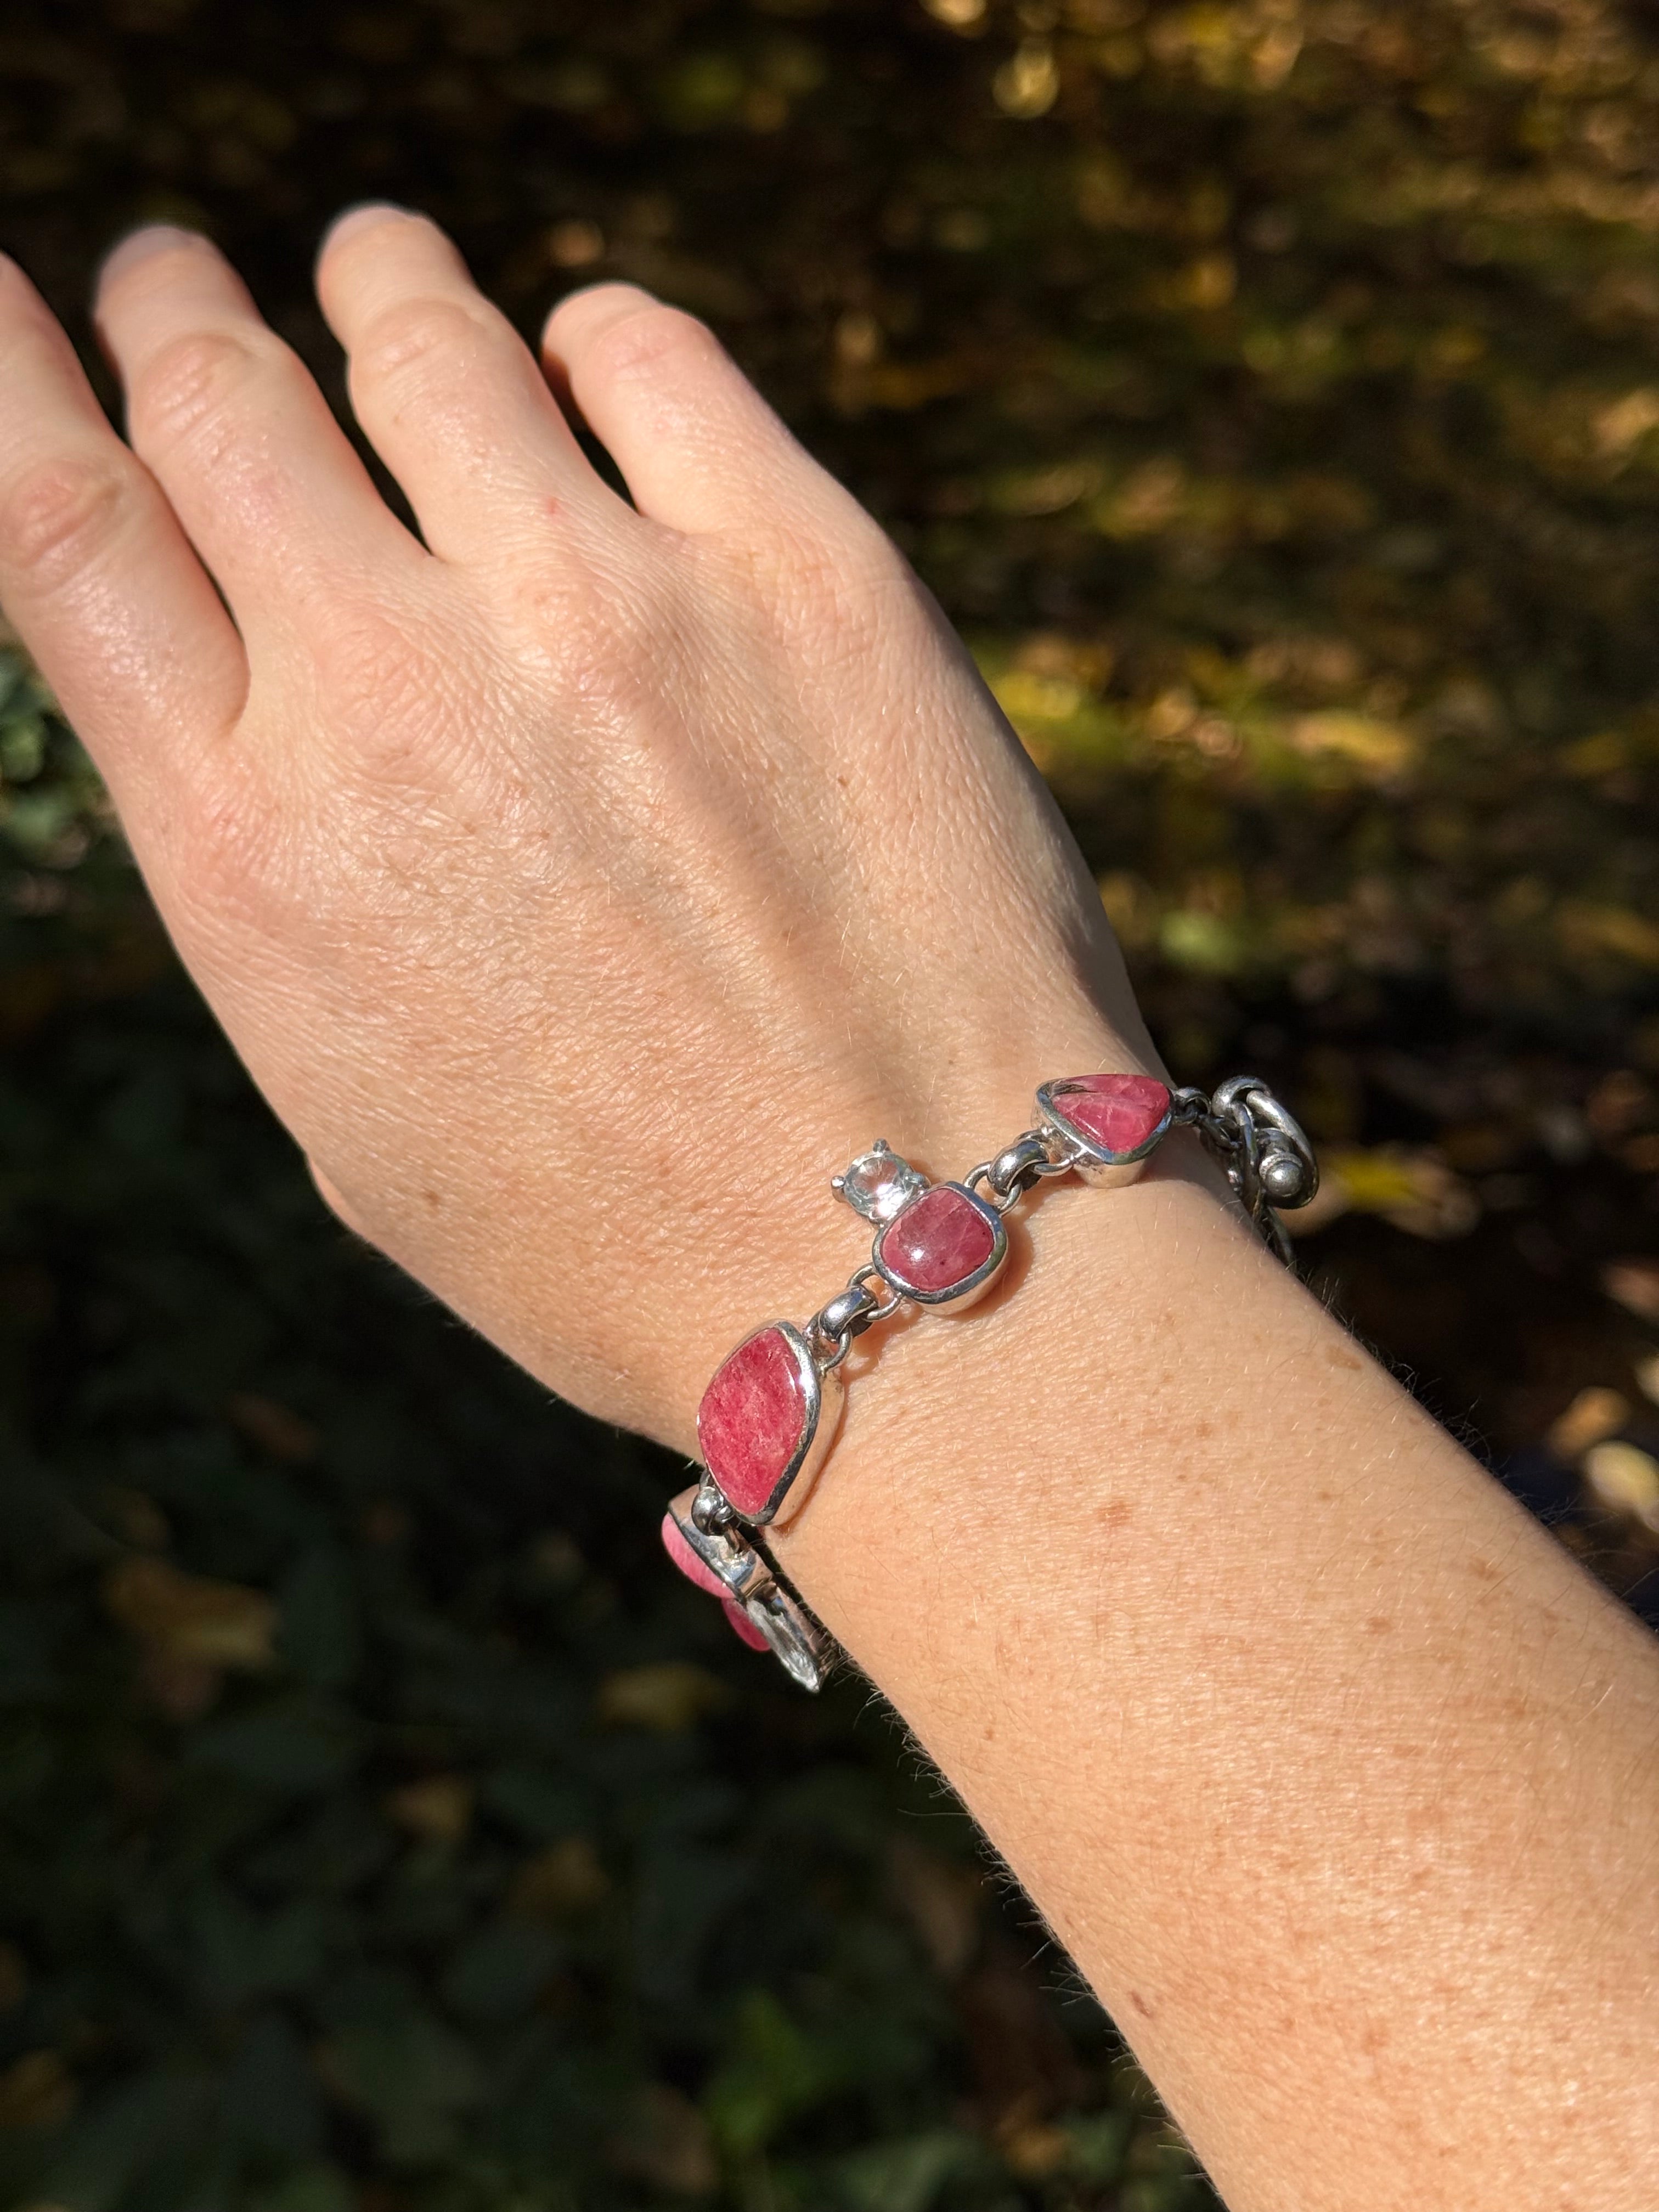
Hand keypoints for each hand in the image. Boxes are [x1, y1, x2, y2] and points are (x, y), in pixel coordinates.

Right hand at [0, 208, 1146, 1442]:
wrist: (913, 1272)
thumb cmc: (624, 1232)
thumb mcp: (361, 1099)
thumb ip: (282, 876)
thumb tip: (277, 683)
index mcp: (255, 855)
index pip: (60, 528)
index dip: (13, 377)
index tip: (15, 298)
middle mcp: (398, 698)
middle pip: (221, 398)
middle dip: (180, 312)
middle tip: (183, 285)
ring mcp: (605, 613)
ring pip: (423, 335)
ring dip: (376, 286)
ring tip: (376, 275)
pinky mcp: (806, 574)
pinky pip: (645, 350)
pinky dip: (590, 337)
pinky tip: (589, 368)